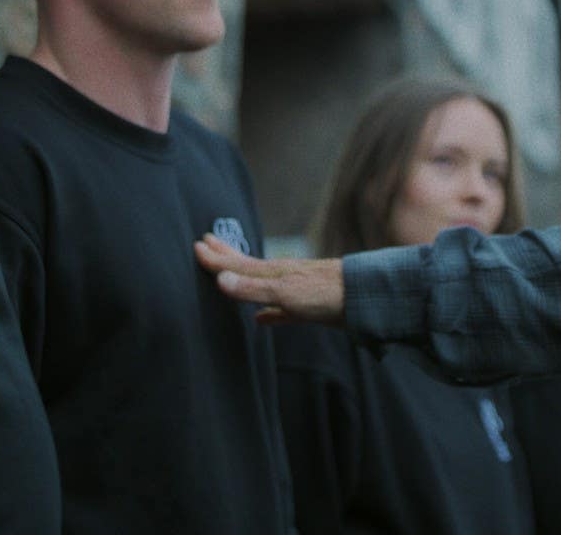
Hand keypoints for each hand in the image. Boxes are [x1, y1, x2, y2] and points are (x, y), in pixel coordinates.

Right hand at [194, 234, 345, 325]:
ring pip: (261, 285)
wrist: (364, 299)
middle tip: (207, 241)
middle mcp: (281, 278)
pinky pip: (279, 311)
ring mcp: (294, 292)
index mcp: (273, 273)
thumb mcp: (285, 292)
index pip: (237, 265)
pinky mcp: (307, 309)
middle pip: (247, 267)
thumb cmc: (325, 294)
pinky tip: (261, 319)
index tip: (197, 246)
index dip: (217, 260)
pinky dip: (267, 313)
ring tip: (229, 274)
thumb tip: (220, 280)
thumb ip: (253, 289)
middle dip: (227, 256)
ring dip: (242, 280)